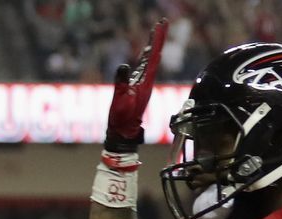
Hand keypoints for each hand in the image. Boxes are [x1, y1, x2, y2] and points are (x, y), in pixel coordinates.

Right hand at [105, 19, 167, 151]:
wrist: (123, 133)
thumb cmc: (121, 119)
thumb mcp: (119, 100)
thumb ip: (121, 82)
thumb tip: (124, 65)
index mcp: (145, 82)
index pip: (153, 57)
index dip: (157, 40)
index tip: (161, 26)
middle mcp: (146, 81)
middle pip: (154, 55)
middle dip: (158, 38)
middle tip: (162, 23)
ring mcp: (142, 84)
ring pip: (149, 61)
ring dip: (153, 46)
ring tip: (156, 33)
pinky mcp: (136, 88)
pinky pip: (143, 68)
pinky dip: (146, 58)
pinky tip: (147, 53)